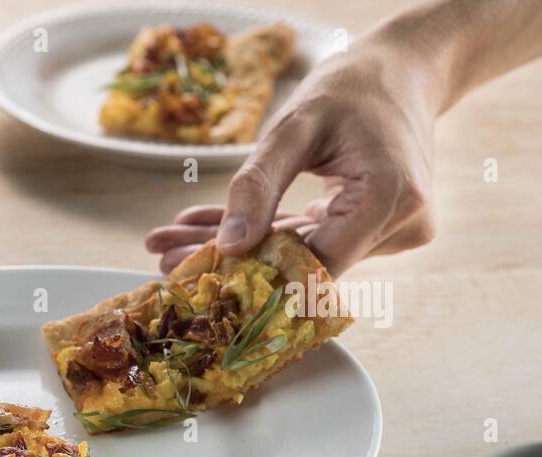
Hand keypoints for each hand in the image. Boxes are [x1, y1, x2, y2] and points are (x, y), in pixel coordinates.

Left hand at [146, 36, 440, 274]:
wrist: (401, 71)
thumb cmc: (350, 88)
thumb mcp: (293, 127)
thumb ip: (259, 186)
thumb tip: (230, 247)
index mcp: (388, 198)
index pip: (312, 263)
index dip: (253, 274)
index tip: (192, 270)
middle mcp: (400, 225)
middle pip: (302, 264)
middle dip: (232, 260)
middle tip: (165, 255)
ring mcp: (393, 233)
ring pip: (301, 255)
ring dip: (241, 248)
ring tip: (172, 240)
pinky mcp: (377, 232)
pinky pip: (312, 240)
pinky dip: (265, 234)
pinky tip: (208, 230)